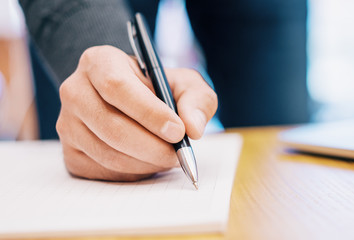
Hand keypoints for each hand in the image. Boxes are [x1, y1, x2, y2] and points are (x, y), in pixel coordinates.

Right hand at [56, 45, 217, 180]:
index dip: (149, 113)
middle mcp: (75, 91)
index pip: (117, 87)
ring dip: (146, 163)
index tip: (178, 132)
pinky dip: (133, 172)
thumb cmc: (155, 89)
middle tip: (178, 154)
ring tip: (166, 157)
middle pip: (112, 127)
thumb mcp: (183, 83)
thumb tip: (193, 127)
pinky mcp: (70, 152)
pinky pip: (103, 171)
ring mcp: (67, 124)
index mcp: (99, 62)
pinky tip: (147, 161)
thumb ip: (197, 99)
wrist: (127, 101)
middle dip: (152, 147)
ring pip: (108, 154)